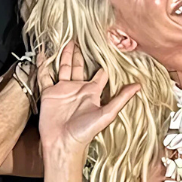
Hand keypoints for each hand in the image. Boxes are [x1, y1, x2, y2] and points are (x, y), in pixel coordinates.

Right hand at [37, 41, 138, 155]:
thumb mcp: (107, 114)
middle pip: (79, 66)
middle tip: (80, 39)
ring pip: (63, 67)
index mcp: (92, 92)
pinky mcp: (49, 93)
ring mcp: (63, 90)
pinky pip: (45, 76)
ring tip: (67, 42)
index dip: (102, 62)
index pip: (99, 74)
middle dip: (79, 54)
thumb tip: (138, 86)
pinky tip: (43, 54)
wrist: (63, 142)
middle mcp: (77, 89)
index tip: (104, 48)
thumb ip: (121, 99)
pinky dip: (43, 65)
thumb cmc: (84, 132)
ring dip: (65, 55)